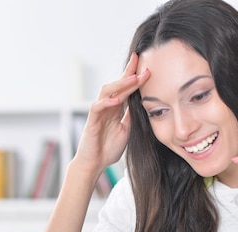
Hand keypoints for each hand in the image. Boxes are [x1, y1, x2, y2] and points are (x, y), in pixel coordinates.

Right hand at [74, 53, 149, 175]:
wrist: (94, 164)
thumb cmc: (108, 148)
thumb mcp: (126, 130)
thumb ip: (131, 116)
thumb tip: (142, 104)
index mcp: (115, 109)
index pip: (125, 88)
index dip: (133, 75)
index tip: (145, 64)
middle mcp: (106, 107)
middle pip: (117, 85)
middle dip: (128, 73)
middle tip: (140, 61)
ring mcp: (98, 113)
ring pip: (107, 92)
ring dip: (120, 84)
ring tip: (134, 78)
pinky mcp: (91, 122)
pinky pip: (97, 108)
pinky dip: (107, 103)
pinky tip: (117, 100)